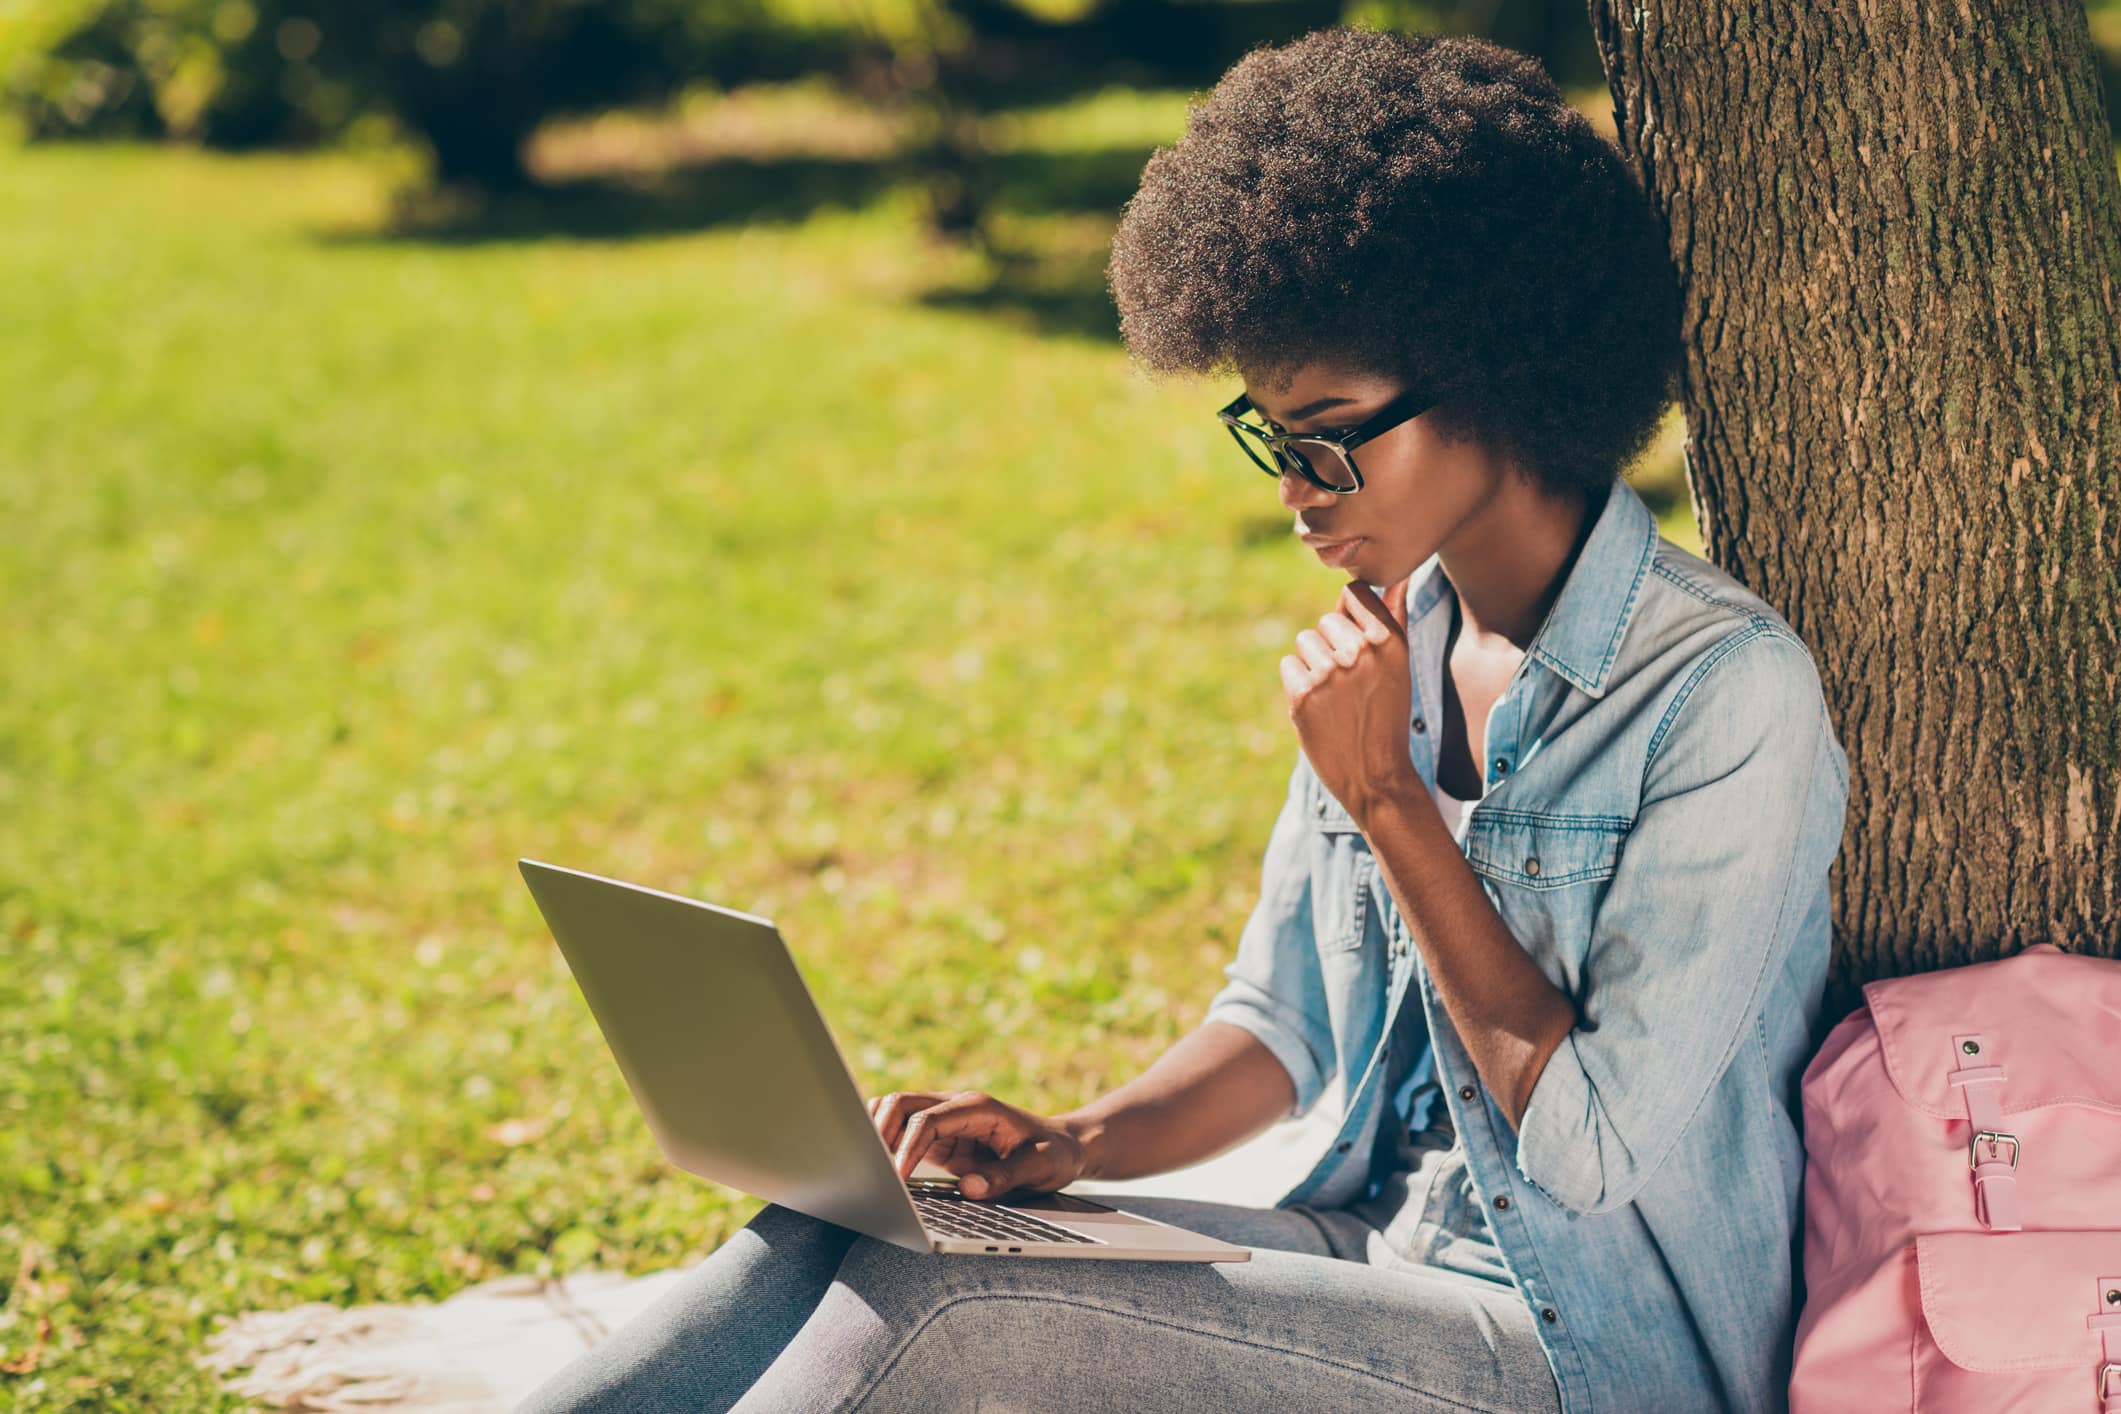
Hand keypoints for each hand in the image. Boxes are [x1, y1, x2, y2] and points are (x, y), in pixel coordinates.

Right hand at [865, 1089, 1090, 1199]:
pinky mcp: (939, 1138)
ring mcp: (944, 1120)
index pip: (928, 1119)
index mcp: (978, 1108)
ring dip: (877, 1133)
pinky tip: (879, 1168)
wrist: (1063, 1146)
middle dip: (880, 1131)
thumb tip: (968, 1188)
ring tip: (868, 1166)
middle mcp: (956, 1106)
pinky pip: (902, 1132)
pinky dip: (885, 1144)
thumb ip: (1004, 1176)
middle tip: (870, 1168)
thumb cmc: (1054, 1154)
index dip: (908, 1147)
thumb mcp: (1040, 1166)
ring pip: (895, 1111)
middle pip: (901, 1102)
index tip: (897, 1178)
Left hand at [1280, 575, 1417, 823]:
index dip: (1350, 616)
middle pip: (1325, 621)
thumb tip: (1397, 578)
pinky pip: (1289, 665)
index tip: (1356, 642)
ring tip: (1335, 696)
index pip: (1353, 594)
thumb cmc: (1388, 715)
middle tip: (1350, 683)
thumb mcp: (1400, 666)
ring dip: (1313, 664)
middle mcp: (1361, 652)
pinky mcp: (1302, 695)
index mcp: (1389, 641)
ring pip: (1305, 641)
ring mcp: (1330, 674)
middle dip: (1331, 645)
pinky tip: (1319, 707)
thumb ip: (1394, 618)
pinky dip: (1298, 684)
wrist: (1375, 774)